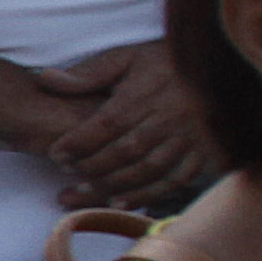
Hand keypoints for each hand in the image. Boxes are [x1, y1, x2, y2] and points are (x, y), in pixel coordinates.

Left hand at [30, 42, 215, 207]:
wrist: (215, 63)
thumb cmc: (161, 62)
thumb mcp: (125, 57)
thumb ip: (88, 72)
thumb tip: (47, 78)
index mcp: (148, 92)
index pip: (108, 123)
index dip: (80, 142)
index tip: (56, 154)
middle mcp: (170, 117)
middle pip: (126, 151)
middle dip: (91, 167)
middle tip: (66, 177)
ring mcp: (189, 137)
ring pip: (148, 170)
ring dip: (112, 186)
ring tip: (81, 194)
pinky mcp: (202, 151)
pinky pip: (174, 180)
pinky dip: (146, 195)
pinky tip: (119, 203)